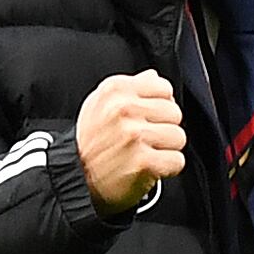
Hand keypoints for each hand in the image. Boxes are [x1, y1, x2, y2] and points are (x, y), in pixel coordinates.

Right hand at [77, 71, 186, 215]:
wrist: (75, 177)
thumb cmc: (90, 143)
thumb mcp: (100, 104)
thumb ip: (129, 88)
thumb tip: (154, 76)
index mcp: (116, 90)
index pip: (164, 88)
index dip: (159, 106)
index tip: (146, 118)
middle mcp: (125, 110)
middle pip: (175, 113)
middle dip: (164, 128)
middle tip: (144, 140)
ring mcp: (134, 135)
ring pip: (178, 137)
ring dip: (167, 149)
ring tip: (146, 153)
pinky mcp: (143, 162)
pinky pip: (177, 161)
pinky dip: (167, 169)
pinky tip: (150, 167)